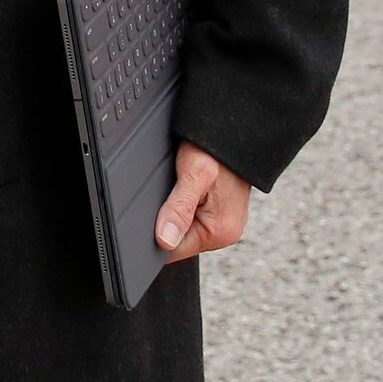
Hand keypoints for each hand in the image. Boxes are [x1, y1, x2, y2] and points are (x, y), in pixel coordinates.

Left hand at [155, 143, 250, 263]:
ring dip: (173, 213)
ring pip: (183, 228)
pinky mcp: (219, 212)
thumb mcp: (194, 175)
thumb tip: (165, 240)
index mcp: (220, 232)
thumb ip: (179, 209)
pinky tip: (182, 189)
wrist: (235, 129)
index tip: (148, 216)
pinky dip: (182, 206)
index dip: (155, 237)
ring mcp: (223, 223)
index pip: (174, 252)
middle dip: (164, 223)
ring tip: (175, 188)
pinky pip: (192, 217)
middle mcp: (224, 232)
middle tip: (164, 194)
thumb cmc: (216, 149)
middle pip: (178, 241)